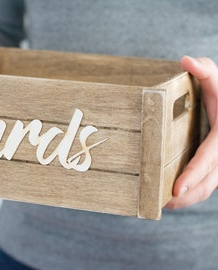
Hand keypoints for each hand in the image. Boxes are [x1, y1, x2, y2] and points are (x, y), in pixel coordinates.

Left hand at [166, 56, 217, 208]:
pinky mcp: (215, 164)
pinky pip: (206, 183)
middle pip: (208, 181)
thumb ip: (206, 70)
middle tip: (163, 204)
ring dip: (189, 199)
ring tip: (164, 204)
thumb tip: (185, 59)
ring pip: (208, 187)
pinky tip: (174, 196)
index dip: (193, 174)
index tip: (176, 190)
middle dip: (188, 195)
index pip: (209, 159)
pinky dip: (192, 192)